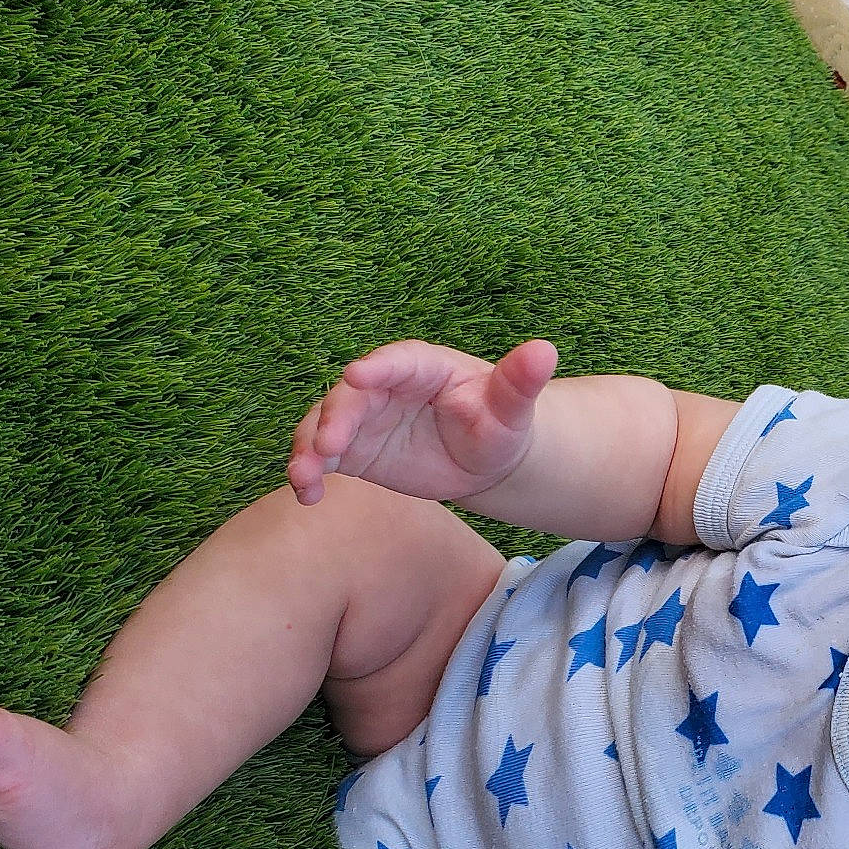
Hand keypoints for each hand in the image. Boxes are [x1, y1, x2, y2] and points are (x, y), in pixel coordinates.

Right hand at [287, 339, 557, 505]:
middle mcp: (385, 386)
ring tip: (303, 479)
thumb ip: (520, 382)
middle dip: (335, 418)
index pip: (397, 361)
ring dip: (309, 449)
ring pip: (325, 425)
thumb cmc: (500, 424)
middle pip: (351, 396)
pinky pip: (323, 457)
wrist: (485, 458)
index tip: (357, 375)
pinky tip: (307, 496)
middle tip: (327, 445)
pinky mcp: (354, 450)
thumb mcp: (512, 408)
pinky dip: (310, 474)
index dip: (377, 367)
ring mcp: (364, 418)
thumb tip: (545, 351)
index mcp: (423, 366)